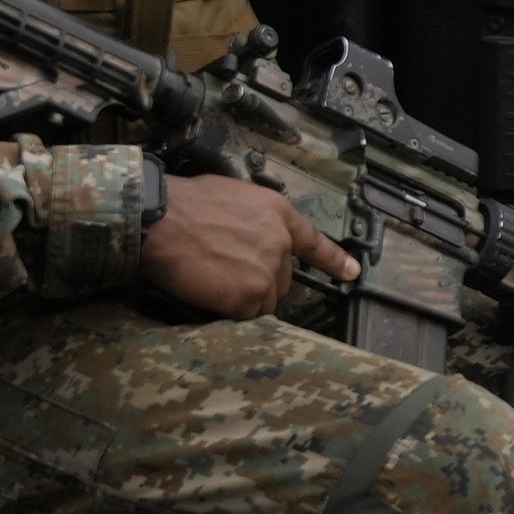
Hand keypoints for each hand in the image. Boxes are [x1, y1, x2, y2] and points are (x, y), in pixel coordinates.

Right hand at [144, 170, 350, 318]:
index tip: (352, 273)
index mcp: (278, 214)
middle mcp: (280, 243)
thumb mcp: (233, 198)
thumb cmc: (184, 204)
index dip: (335, 260)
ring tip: (213, 278)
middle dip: (257, 280)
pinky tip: (209, 290)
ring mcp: (268, 271)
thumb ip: (255, 221)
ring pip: (264, 300)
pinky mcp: (250, 296)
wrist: (160, 219)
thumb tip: (252, 238)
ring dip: (244, 298)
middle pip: (281, 279)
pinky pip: (245, 315)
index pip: (314, 242)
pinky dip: (228, 310)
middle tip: (223, 268)